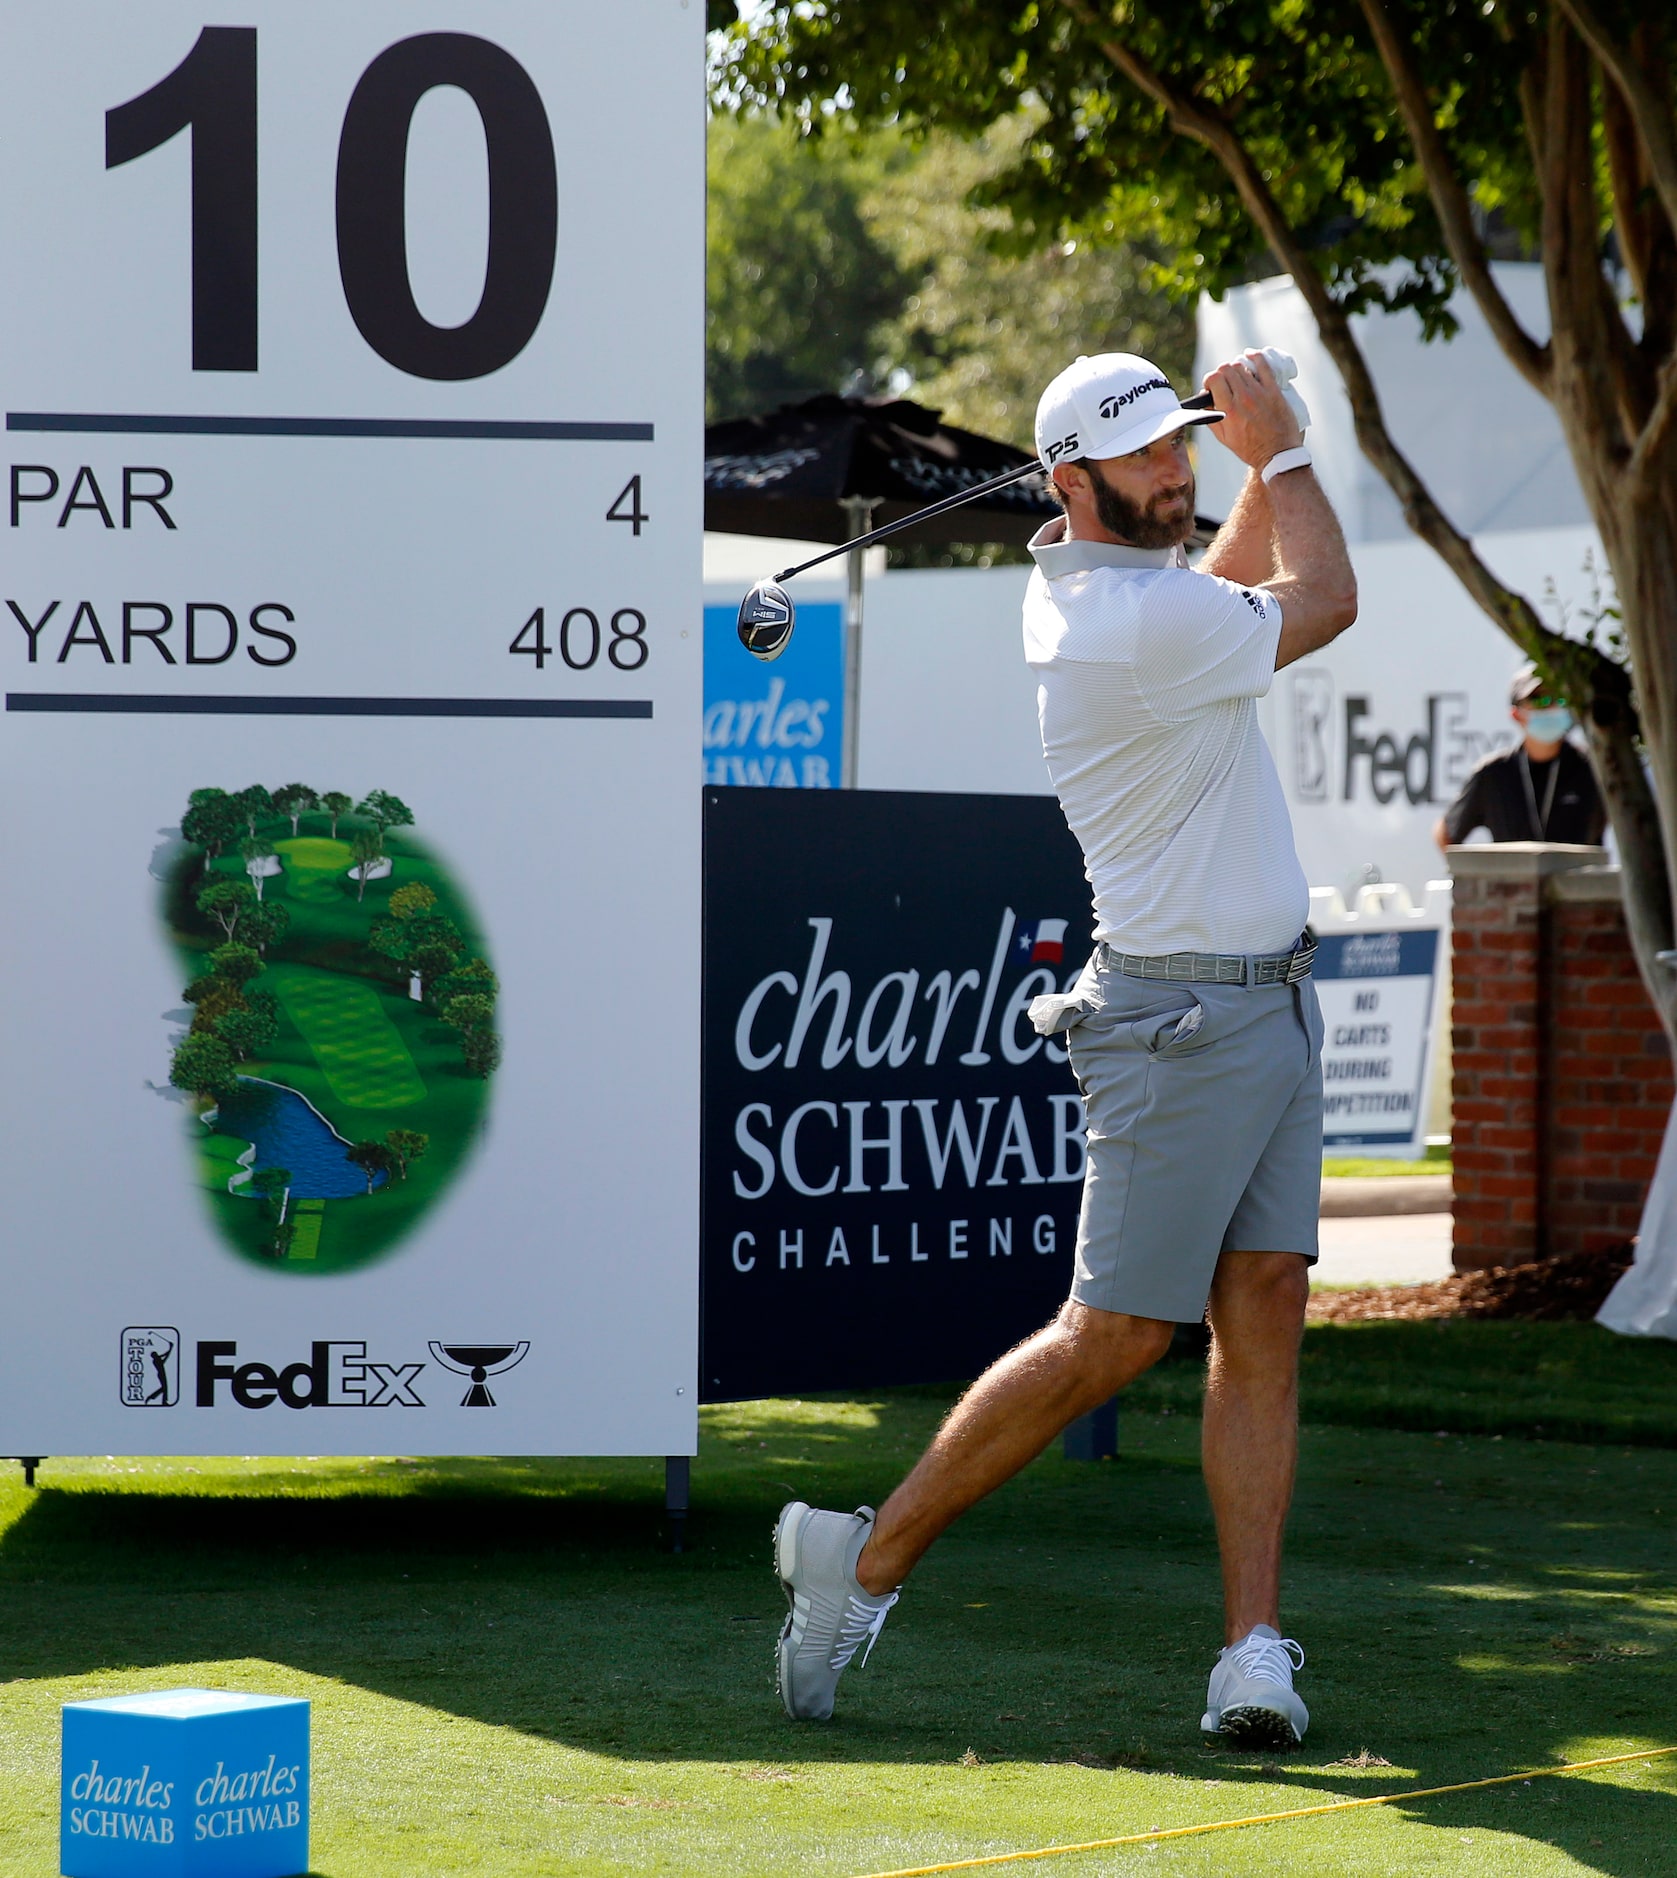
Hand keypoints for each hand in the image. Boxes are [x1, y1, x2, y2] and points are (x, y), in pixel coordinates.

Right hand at [1202, 350, 1304, 469]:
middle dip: (1221, 373)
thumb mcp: (1224, 438)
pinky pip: (1263, 364)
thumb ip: (1211, 418)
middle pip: (1226, 368)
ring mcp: (1260, 393)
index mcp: (1228, 410)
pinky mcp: (1273, 390)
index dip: (1210, 380)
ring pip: (1242, 366)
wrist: (1278, 453)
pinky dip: (1254, 357)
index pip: (1214, 378)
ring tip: (1238, 379)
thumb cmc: (1250, 449)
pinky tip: (1250, 357)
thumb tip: (1205, 402)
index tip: (1212, 387)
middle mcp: (1243, 398)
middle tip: (1225, 383)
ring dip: (1236, 369)